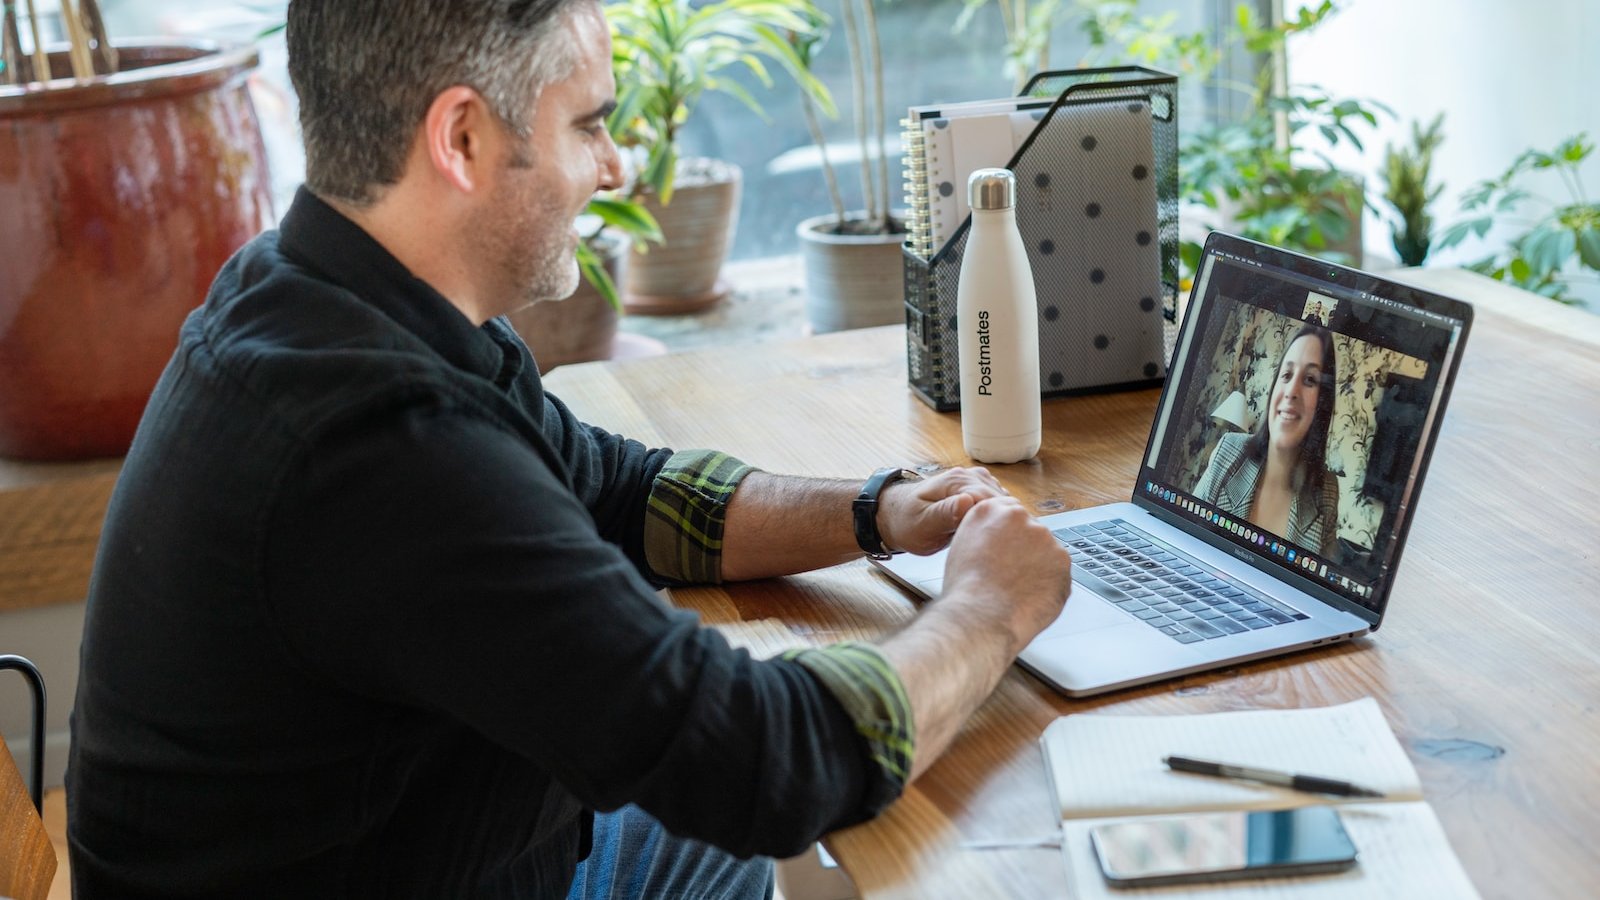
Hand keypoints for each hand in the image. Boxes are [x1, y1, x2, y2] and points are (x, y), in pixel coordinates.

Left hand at [877, 466, 1007, 555]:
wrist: (896, 516)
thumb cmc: (906, 522)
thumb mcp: (922, 524)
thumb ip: (945, 513)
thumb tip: (968, 502)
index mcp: (956, 481)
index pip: (992, 500)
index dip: (999, 522)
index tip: (1000, 542)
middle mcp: (968, 477)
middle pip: (1001, 500)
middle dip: (1004, 522)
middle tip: (1001, 547)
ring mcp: (974, 482)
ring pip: (1003, 501)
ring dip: (1003, 519)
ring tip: (997, 541)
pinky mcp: (976, 490)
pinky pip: (997, 503)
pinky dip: (998, 517)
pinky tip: (992, 533)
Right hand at [939, 497, 1072, 648]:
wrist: (981, 616)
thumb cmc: (966, 590)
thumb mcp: (962, 546)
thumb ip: (984, 533)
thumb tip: (998, 538)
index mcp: (990, 510)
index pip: (1009, 512)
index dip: (1009, 535)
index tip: (1009, 549)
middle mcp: (1020, 517)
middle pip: (1030, 530)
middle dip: (1025, 550)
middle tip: (1011, 575)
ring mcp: (1044, 537)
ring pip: (1046, 551)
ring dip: (1038, 567)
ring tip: (1018, 590)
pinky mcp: (1063, 560)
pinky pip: (1058, 571)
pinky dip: (1049, 584)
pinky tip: (1031, 596)